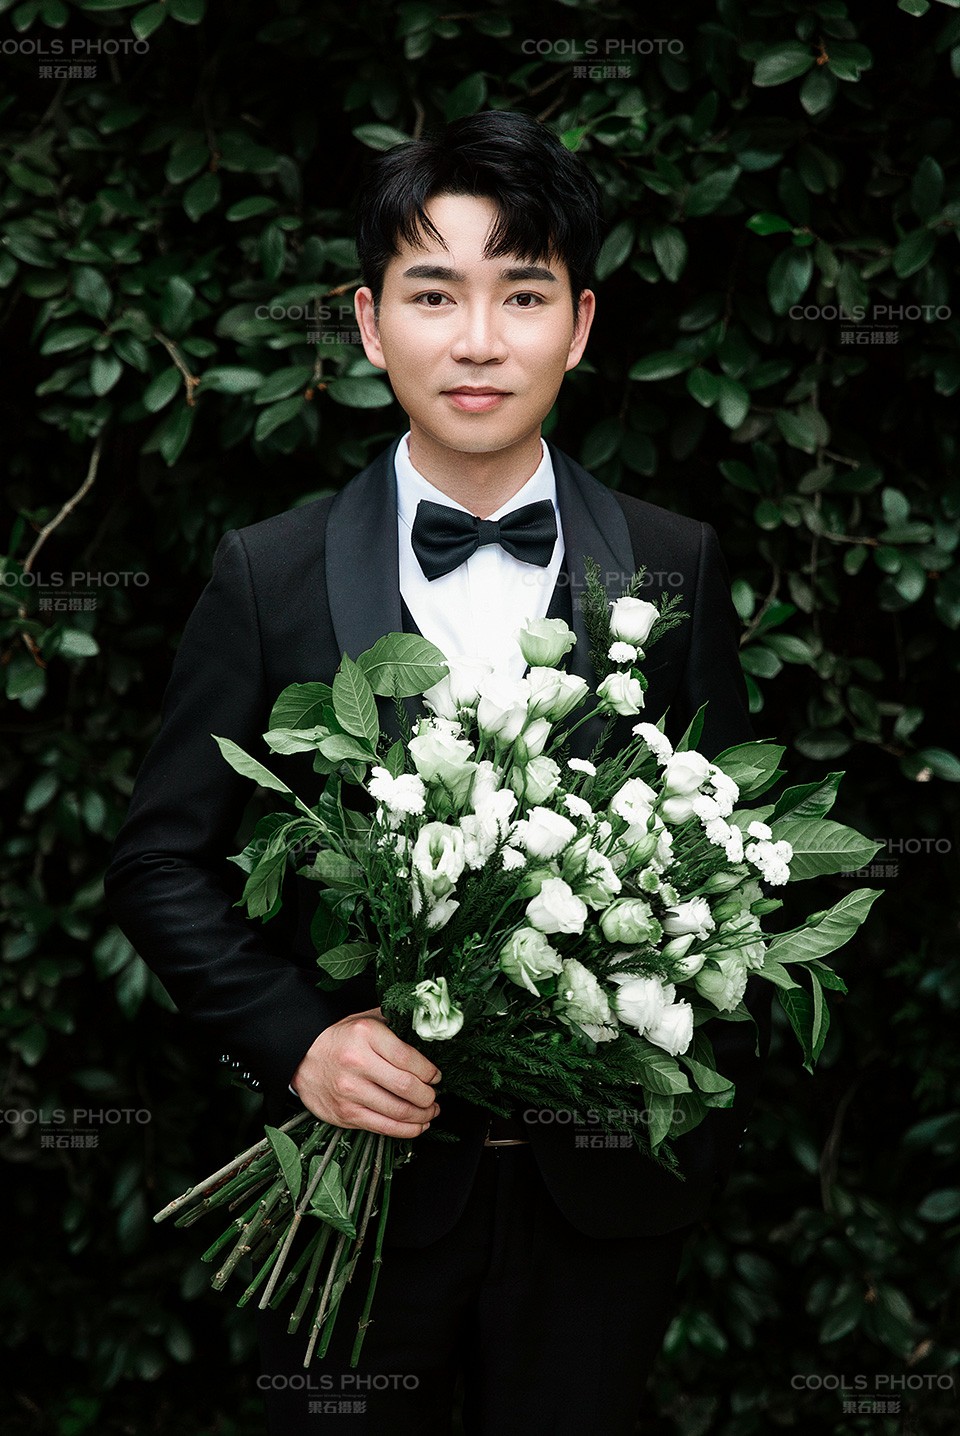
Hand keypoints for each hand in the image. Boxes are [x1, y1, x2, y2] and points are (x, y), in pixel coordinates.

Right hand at [290, 1006, 441, 1137]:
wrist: (301, 1057)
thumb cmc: (341, 1038)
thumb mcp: (366, 1019)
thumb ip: (396, 1024)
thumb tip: (429, 1035)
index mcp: (365, 1035)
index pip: (408, 1058)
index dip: (429, 1071)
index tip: (436, 1076)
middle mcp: (357, 1063)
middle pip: (406, 1086)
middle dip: (428, 1095)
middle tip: (434, 1095)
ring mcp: (350, 1091)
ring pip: (398, 1110)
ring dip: (422, 1115)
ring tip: (430, 1111)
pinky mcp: (345, 1114)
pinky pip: (382, 1127)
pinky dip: (406, 1130)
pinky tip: (417, 1125)